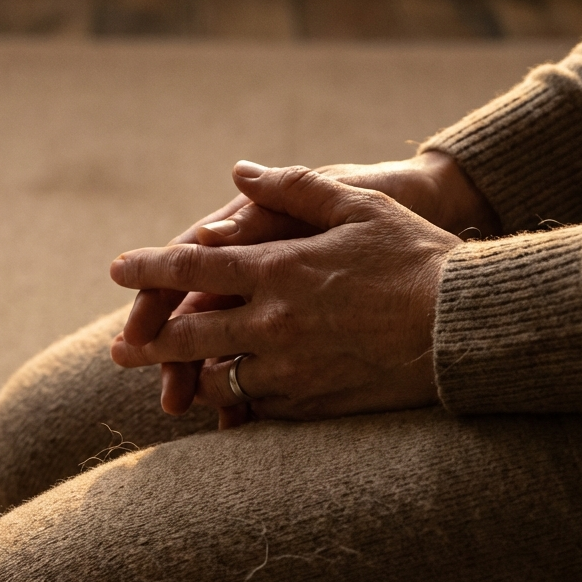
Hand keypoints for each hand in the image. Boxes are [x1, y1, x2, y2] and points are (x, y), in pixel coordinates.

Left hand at [110, 164, 464, 424]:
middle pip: (186, 337)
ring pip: (217, 381)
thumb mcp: (359, 205)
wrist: (465, 327)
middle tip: (120, 349)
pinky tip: (233, 403)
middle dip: (146, 342)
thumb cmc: (416, 258)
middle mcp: (272, 323)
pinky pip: (256, 409)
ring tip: (176, 382)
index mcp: (278, 269)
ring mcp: (289, 369)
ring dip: (193, 378)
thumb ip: (293, 187)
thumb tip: (238, 172)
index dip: (147, 269)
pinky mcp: (310, 404)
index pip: (191, 270)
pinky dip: (239, 404)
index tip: (116, 270)